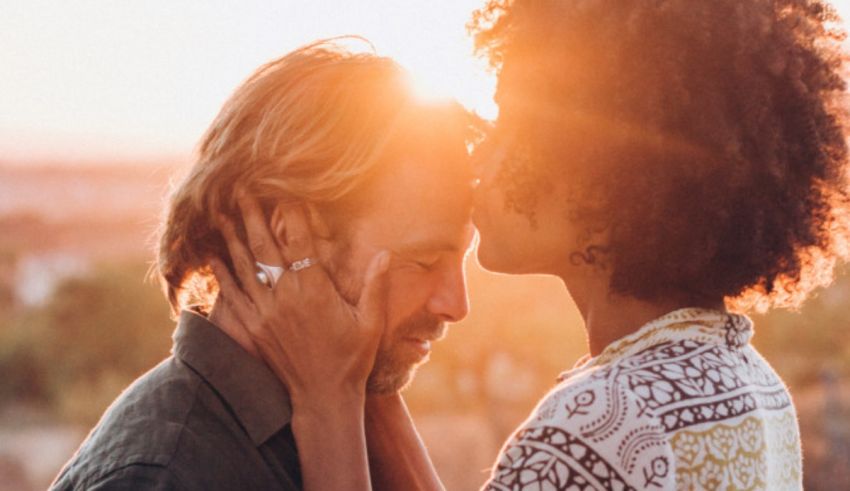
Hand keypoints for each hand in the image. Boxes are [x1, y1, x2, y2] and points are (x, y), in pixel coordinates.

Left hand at [210, 194, 389, 412]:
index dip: (292, 214)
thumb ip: (376, 286)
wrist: (323, 398)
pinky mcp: (253, 329)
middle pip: (265, 246)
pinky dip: (221, 273)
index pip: (300, 242)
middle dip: (253, 214)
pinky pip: (232, 295)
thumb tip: (385, 253)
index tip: (287, 191)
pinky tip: (213, 255)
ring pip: (244, 266)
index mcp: (315, 290)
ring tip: (221, 212)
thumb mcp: (371, 322)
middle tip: (241, 189)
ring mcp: (265, 313)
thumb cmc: (352, 359)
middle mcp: (286, 297)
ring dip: (232, 237)